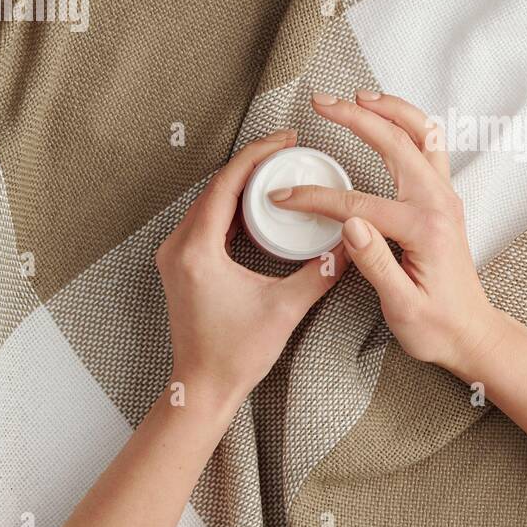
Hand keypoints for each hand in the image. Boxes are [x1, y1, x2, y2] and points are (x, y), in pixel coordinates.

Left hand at [156, 130, 347, 410]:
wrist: (203, 388)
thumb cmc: (234, 355)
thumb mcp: (285, 309)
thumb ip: (320, 273)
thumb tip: (351, 246)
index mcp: (197, 250)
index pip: (227, 184)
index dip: (258, 154)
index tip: (285, 139)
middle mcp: (178, 247)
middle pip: (216, 186)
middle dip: (253, 163)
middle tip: (287, 149)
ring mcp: (176, 256)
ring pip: (210, 202)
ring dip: (242, 183)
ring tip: (277, 170)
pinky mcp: (181, 266)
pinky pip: (206, 221)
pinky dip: (232, 206)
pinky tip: (258, 205)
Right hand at [267, 91, 496, 374]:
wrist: (470, 334)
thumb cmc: (436, 327)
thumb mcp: (402, 307)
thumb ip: (376, 264)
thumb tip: (350, 225)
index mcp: (424, 228)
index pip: (358, 203)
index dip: (316, 198)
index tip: (284, 197)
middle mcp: (439, 202)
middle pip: (395, 143)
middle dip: (355, 117)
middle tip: (321, 101)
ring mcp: (445, 196)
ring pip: (422, 133)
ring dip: (390, 109)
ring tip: (357, 95)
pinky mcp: (444, 198)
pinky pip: (430, 146)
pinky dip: (407, 123)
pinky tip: (387, 117)